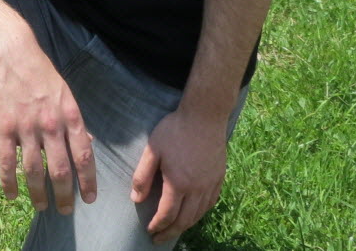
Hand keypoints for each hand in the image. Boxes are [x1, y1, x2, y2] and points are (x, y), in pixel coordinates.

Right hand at [0, 31, 95, 214]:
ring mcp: (26, 128)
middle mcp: (50, 125)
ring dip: (38, 193)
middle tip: (66, 210)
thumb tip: (87, 145)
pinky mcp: (3, 128)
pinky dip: (10, 182)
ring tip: (41, 207)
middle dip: (64, 194)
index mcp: (69, 116)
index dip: (88, 180)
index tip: (89, 198)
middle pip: (60, 169)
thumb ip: (74, 122)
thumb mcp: (65, 94)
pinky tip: (12, 195)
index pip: (83, 155)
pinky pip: (7, 162)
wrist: (10, 53)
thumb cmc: (39, 72)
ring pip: (34, 171)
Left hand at [130, 107, 228, 243]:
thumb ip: (142, 176)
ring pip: (200, 214)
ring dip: (186, 225)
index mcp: (179, 183)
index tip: (150, 231)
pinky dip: (201, 213)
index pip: (168, 214)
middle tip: (160, 239)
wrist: (205, 116)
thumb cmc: (175, 130)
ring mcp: (211, 184)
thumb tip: (136, 199)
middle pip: (185, 220)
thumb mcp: (152, 150)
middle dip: (171, 232)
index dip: (158, 225)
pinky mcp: (219, 177)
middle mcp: (197, 188)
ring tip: (175, 229)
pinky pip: (211, 202)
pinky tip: (195, 213)